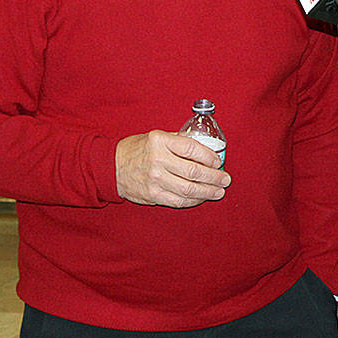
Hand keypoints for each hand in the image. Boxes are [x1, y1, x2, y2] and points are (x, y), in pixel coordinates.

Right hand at [115, 130, 230, 207]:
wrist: (111, 167)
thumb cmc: (137, 150)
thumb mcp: (156, 136)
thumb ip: (177, 141)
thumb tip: (204, 149)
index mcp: (160, 141)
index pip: (192, 149)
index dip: (209, 156)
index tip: (218, 162)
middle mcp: (158, 160)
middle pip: (194, 171)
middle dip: (214, 177)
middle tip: (225, 179)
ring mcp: (155, 180)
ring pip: (189, 189)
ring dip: (208, 191)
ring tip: (219, 191)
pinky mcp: (153, 195)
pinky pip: (179, 200)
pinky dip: (193, 200)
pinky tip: (201, 198)